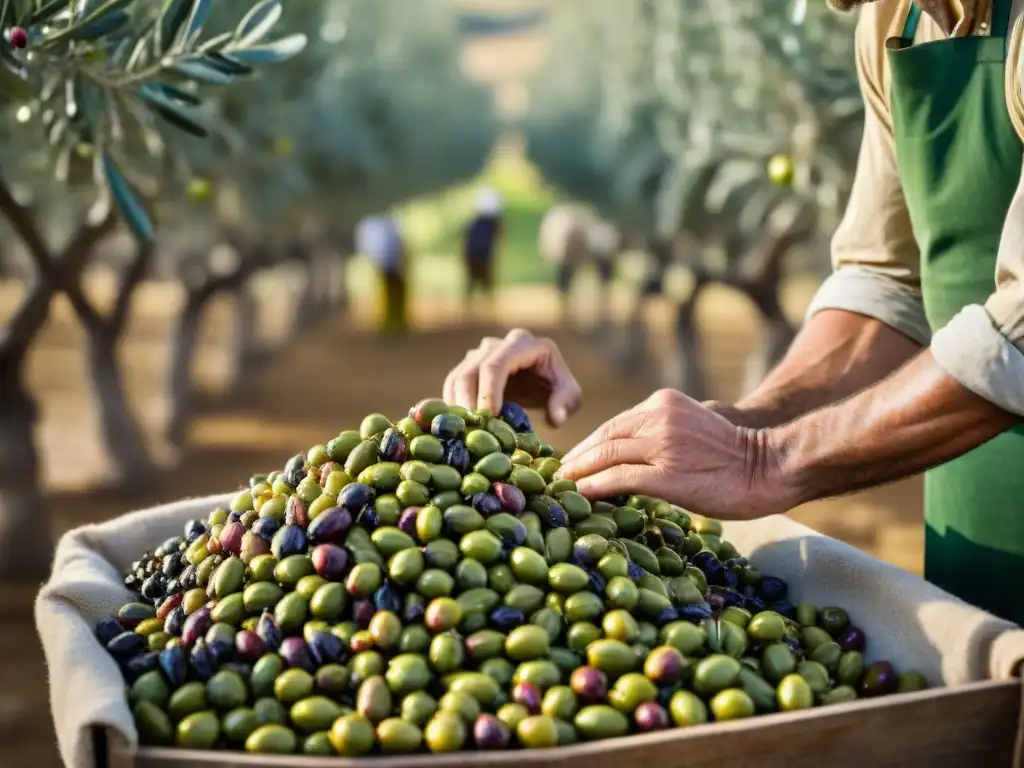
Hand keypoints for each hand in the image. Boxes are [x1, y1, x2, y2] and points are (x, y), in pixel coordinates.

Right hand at [442, 329, 581, 426]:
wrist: (541, 379)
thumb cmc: (556, 386)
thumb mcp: (570, 394)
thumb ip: (565, 403)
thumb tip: (556, 418)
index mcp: (521, 343)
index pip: (496, 365)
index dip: (488, 391)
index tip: (490, 417)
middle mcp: (495, 344)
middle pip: (471, 370)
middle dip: (468, 401)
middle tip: (472, 429)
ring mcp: (478, 354)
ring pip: (457, 377)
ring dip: (457, 405)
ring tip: (465, 430)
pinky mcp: (467, 367)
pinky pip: (452, 385)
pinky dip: (452, 405)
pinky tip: (460, 425)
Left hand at [557, 389, 793, 519]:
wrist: (771, 465)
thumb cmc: (739, 453)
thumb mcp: (695, 423)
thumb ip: (665, 428)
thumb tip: (640, 448)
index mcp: (662, 403)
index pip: (614, 424)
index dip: (589, 444)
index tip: (572, 460)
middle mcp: (658, 417)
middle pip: (603, 437)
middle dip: (577, 458)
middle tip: (556, 476)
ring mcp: (661, 444)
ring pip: (605, 456)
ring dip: (578, 472)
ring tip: (560, 487)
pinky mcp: (666, 474)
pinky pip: (619, 479)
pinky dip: (594, 486)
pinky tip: (579, 495)